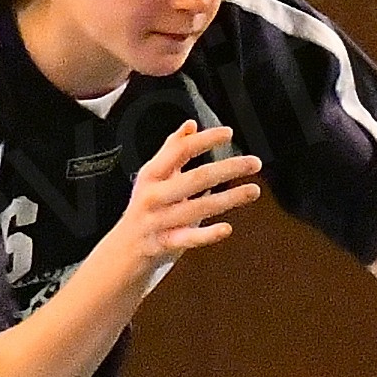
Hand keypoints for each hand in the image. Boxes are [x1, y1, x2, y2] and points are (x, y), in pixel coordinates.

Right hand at [99, 121, 258, 275]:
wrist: (123, 251)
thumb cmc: (145, 210)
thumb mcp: (153, 178)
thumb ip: (172, 151)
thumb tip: (190, 125)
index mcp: (152, 175)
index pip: (180, 150)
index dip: (204, 140)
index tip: (228, 133)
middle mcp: (154, 195)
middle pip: (195, 178)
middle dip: (227, 169)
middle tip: (254, 163)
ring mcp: (158, 220)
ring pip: (197, 208)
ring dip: (229, 198)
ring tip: (253, 191)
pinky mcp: (163, 244)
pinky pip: (187, 239)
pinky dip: (206, 235)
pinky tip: (226, 229)